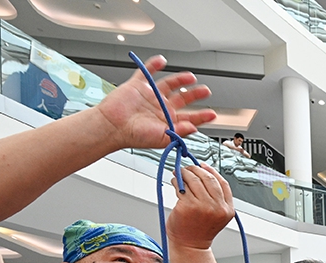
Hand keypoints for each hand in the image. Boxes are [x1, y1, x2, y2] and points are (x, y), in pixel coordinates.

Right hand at [93, 55, 215, 149]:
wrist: (112, 127)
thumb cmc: (133, 136)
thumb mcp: (162, 138)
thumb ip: (179, 132)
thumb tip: (194, 127)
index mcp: (167, 121)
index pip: (189, 117)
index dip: (201, 116)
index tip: (212, 114)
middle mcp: (160, 108)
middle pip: (182, 98)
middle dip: (195, 95)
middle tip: (206, 91)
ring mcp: (150, 95)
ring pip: (169, 84)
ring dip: (181, 80)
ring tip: (191, 77)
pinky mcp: (137, 85)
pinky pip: (147, 72)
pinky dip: (154, 65)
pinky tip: (162, 60)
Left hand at [166, 165, 235, 250]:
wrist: (190, 246)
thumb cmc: (200, 230)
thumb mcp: (216, 214)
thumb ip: (215, 197)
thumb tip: (204, 173)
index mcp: (227, 209)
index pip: (222, 183)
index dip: (211, 171)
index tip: (202, 166)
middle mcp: (217, 207)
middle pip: (207, 179)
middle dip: (195, 170)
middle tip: (187, 168)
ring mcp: (202, 207)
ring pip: (193, 180)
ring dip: (184, 174)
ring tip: (179, 174)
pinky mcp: (187, 206)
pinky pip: (182, 187)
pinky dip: (176, 181)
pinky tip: (175, 182)